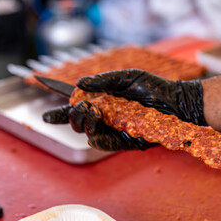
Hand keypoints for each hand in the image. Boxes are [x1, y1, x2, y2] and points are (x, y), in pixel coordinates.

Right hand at [43, 69, 205, 150]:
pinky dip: (97, 137)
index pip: (76, 106)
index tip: (45, 109)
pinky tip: (96, 127)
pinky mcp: (124, 141)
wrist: (175, 101)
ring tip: (92, 112)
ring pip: (88, 134)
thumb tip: (79, 84)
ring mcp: (114, 130)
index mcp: (103, 101)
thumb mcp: (126, 77)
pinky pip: (105, 144)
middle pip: (78, 123)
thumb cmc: (153, 87)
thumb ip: (103, 80)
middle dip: (72, 116)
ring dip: (84, 124)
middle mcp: (105, 117)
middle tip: (80, 106)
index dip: (59, 108)